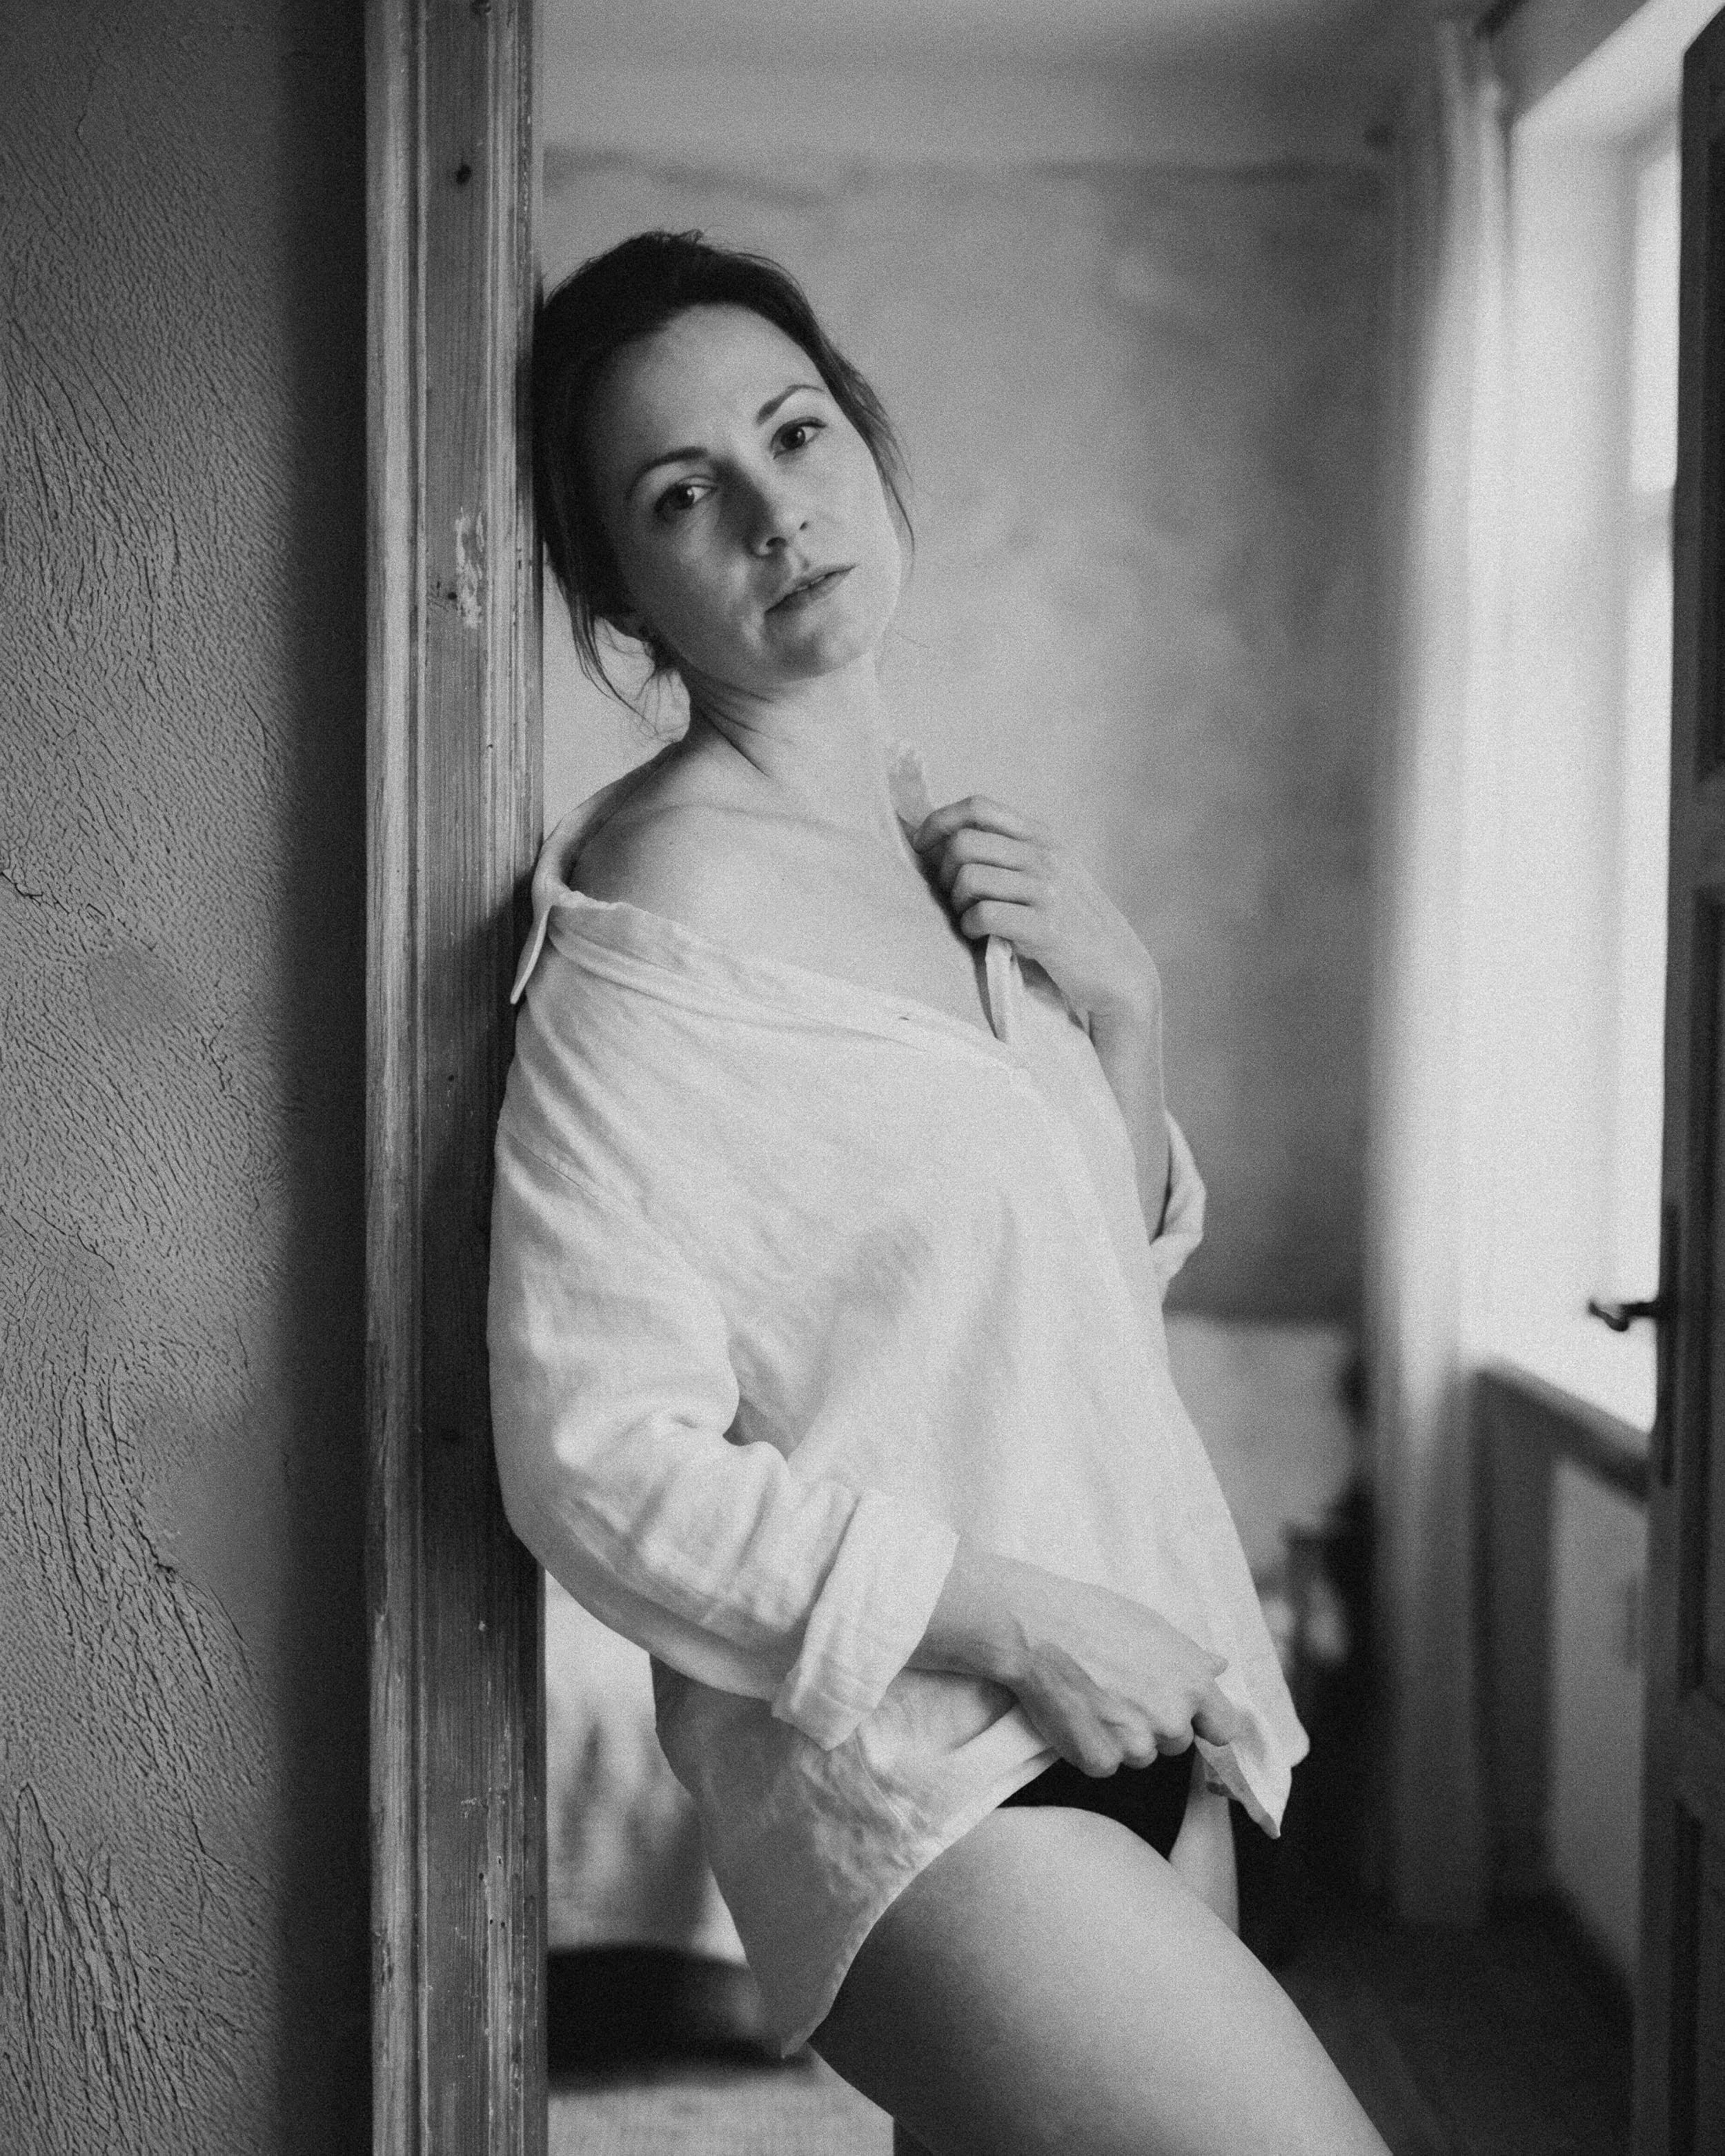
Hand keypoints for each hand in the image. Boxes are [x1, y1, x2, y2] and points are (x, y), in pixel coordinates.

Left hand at [913, 795, 1158, 1029]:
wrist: (1119, 971)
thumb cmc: (1073, 927)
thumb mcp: (1050, 877)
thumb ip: (1012, 856)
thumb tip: (946, 844)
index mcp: (1043, 837)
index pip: (979, 806)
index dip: (940, 822)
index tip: (922, 847)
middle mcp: (1046, 856)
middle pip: (964, 842)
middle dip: (943, 872)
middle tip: (954, 898)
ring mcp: (1048, 890)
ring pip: (969, 877)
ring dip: (956, 903)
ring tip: (969, 920)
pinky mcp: (1046, 927)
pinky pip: (984, 914)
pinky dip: (970, 927)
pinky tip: (981, 937)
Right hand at [913, 1543, 1246, 1778]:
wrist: (1038, 1628)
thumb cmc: (1094, 1617)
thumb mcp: (1151, 1626)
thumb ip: (1189, 1656)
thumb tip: (1219, 1665)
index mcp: (1193, 1683)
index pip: (1224, 1728)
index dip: (1204, 1723)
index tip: (1186, 1716)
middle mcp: (1172, 1718)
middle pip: (1176, 1742)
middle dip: (1154, 1725)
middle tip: (1120, 1692)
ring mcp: (1137, 1744)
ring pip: (1140, 1756)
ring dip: (1122, 1739)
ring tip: (1094, 1699)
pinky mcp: (1101, 1760)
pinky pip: (1105, 1765)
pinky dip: (1091, 1748)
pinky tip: (1075, 1715)